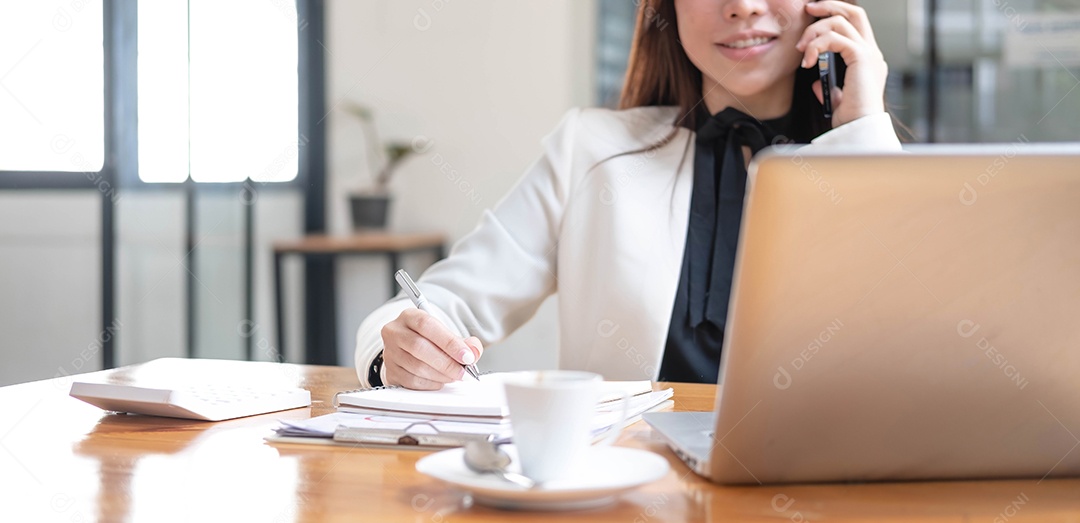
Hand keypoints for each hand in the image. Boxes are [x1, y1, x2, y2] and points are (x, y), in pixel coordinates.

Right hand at [380, 308, 483, 389]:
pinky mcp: (390, 371)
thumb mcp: (447, 334)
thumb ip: (465, 342)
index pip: (427, 325)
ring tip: (454, 376)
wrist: (408, 349)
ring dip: (441, 375)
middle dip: (447, 363)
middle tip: (463, 372)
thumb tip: (474, 351)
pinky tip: (440, 380)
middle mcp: (395, 332)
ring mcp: (390, 352)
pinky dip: (431, 384)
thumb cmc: (429, 340)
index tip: (467, 356)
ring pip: (416, 367)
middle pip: (419, 347)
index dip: (449, 342)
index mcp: (409, 316)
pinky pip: (411, 381)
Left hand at [796, 1, 887, 126]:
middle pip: (854, 13)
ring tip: (801, 49)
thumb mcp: (837, 100)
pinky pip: (835, 39)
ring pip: (840, 22)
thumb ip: (830, 88)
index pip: (854, 24)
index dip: (834, 14)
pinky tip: (808, 60)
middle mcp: (872, 52)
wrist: (859, 129)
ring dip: (815, 31)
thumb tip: (817, 84)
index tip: (812, 16)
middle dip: (829, 5)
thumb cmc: (850, 119)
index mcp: (867, 60)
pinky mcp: (861, 57)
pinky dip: (817, 45)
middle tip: (808, 8)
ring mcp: (869, 53)